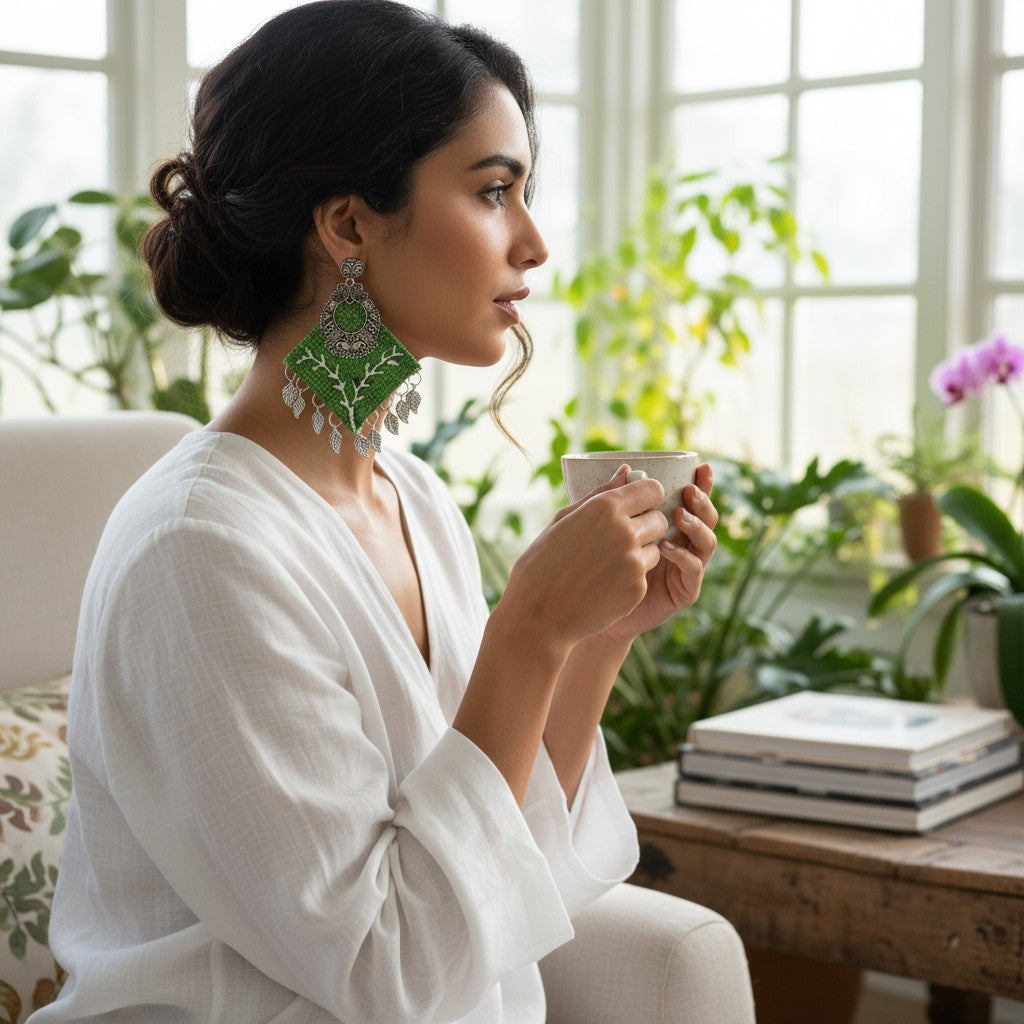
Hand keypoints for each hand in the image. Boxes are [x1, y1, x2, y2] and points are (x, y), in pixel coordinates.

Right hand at [499, 465, 668, 652]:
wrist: (537, 617)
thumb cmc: (542, 564)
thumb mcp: (563, 520)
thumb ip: (600, 494)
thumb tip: (627, 471)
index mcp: (605, 508)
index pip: (653, 490)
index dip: (647, 497)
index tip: (637, 505)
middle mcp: (625, 531)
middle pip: (660, 519)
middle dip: (647, 525)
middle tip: (620, 537)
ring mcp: (634, 562)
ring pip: (656, 548)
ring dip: (640, 552)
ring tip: (606, 564)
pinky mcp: (637, 589)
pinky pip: (645, 575)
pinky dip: (631, 578)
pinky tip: (603, 584)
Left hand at [600, 462, 718, 643]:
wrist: (589, 609)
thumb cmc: (595, 565)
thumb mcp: (602, 526)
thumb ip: (615, 499)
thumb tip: (625, 469)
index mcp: (668, 527)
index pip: (690, 502)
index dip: (701, 483)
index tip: (700, 466)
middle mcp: (683, 545)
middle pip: (706, 519)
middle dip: (702, 502)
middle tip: (688, 492)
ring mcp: (686, 569)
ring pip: (707, 543)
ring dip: (696, 527)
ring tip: (678, 516)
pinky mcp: (683, 592)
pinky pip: (694, 571)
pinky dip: (683, 557)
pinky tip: (666, 548)